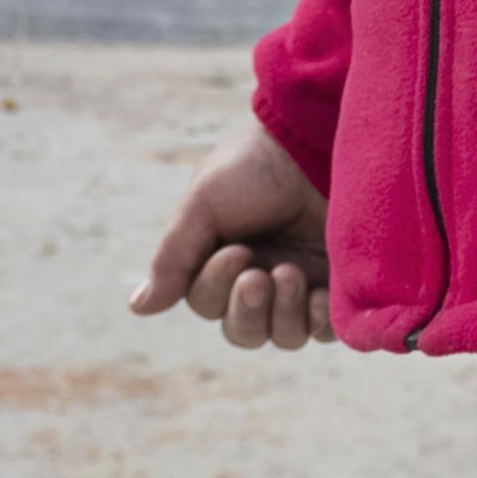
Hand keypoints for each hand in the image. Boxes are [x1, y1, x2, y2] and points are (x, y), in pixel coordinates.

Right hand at [131, 127, 327, 351]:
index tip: (237, 249)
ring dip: (284, 313)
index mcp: (220, 260)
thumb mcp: (203, 203)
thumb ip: (173, 258)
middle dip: (248, 310)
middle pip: (242, 331)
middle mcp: (259, 279)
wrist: (315, 141)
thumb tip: (137, 308)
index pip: (207, 303)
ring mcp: (300, 286)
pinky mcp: (339, 288)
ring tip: (292, 273)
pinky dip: (319, 320)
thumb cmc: (254, 167)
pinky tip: (321, 294)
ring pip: (283, 336)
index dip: (217, 286)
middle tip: (260, 275)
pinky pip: (326, 330)